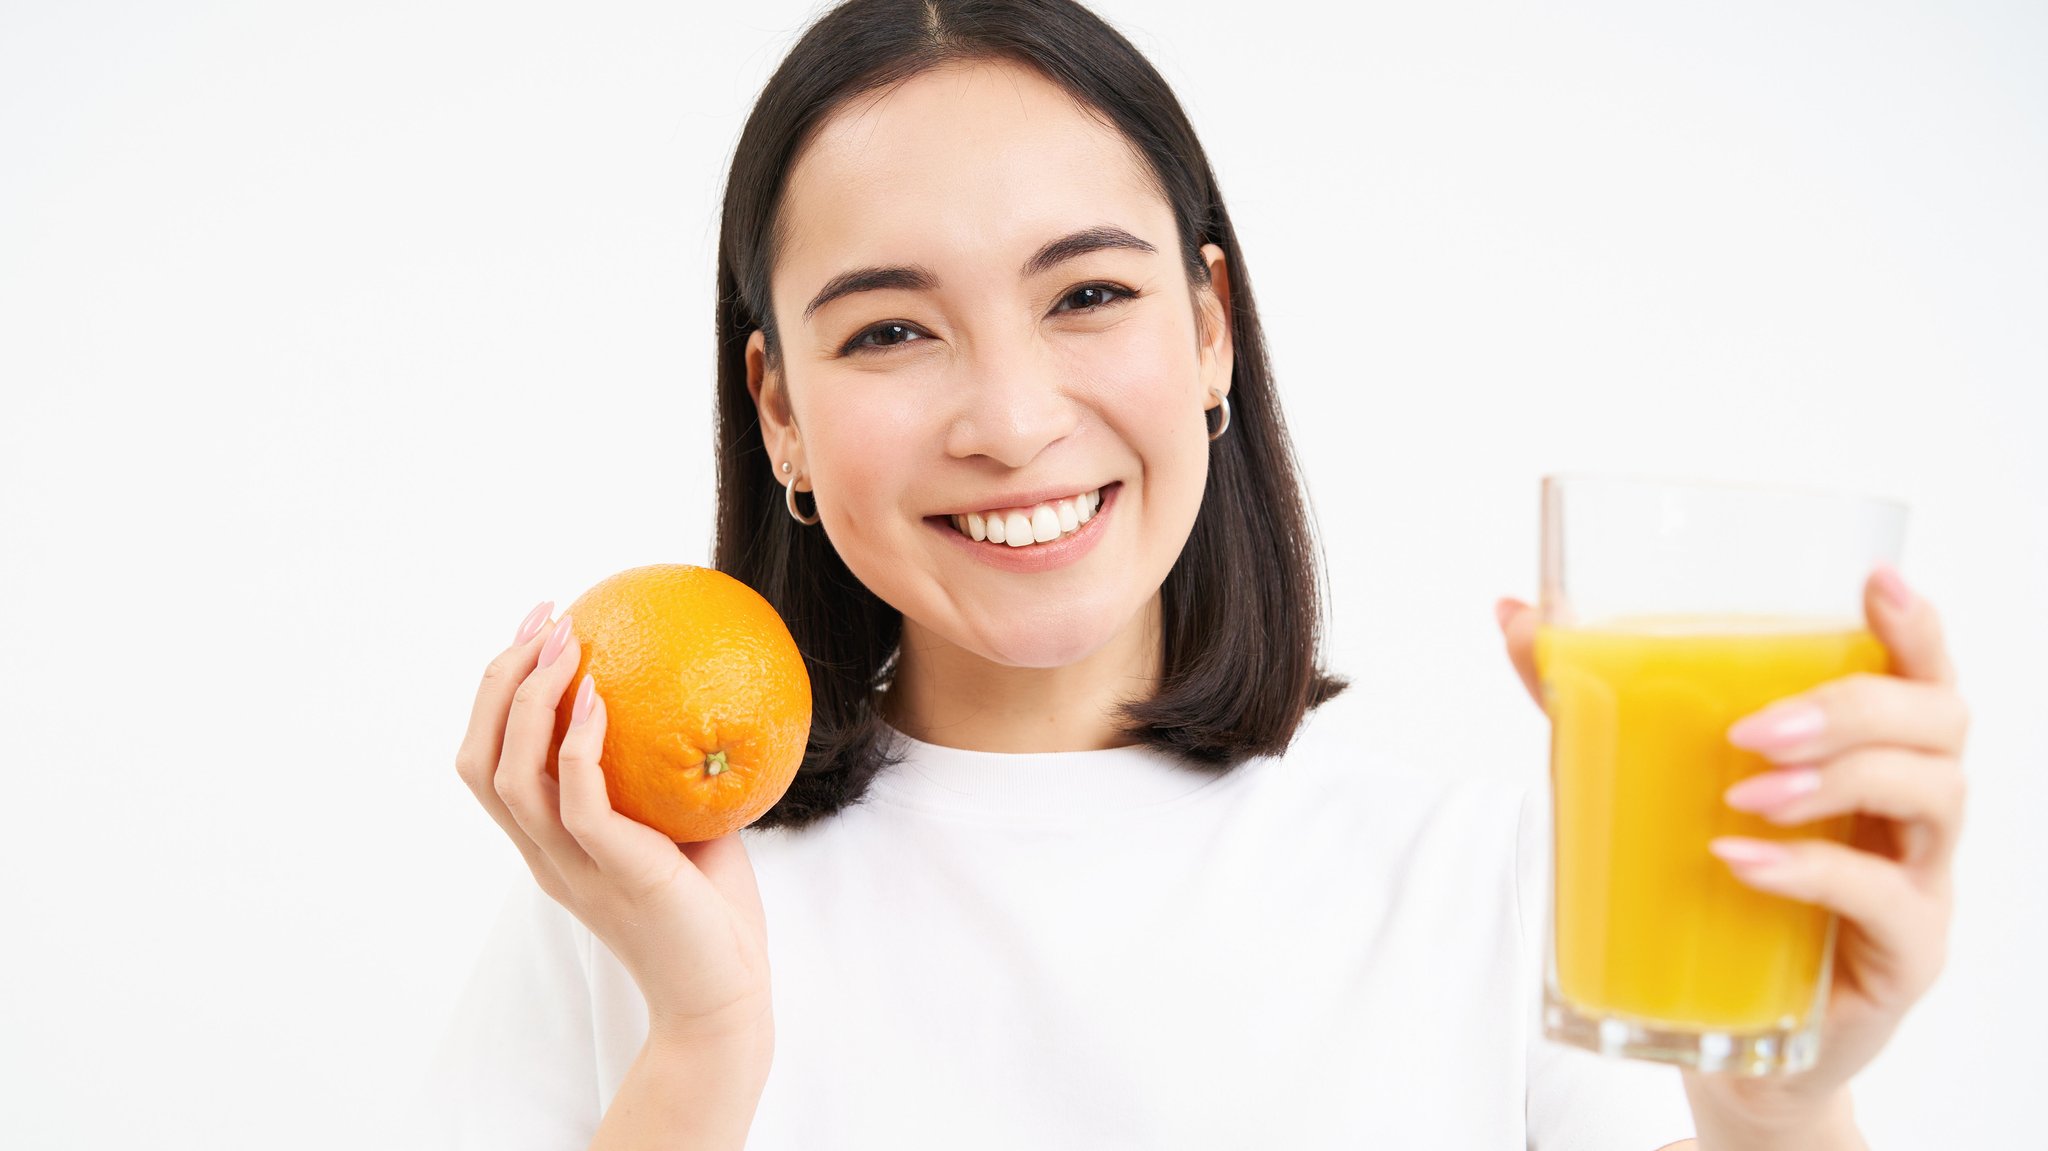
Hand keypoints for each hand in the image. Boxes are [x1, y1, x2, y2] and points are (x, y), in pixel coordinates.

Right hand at [454, 603, 774, 1049]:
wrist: (724, 999)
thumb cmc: (711, 915)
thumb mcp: (682, 828)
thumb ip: (668, 774)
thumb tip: (696, 696)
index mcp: (549, 845)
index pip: (490, 763)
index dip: (498, 694)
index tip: (538, 632)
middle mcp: (544, 855)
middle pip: (480, 760)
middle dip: (500, 680)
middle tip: (542, 618)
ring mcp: (571, 867)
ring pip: (510, 776)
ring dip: (530, 699)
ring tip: (565, 641)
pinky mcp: (613, 873)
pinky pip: (575, 801)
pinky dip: (576, 744)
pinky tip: (596, 696)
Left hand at [1495, 566, 1968, 1135]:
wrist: (1736, 1031)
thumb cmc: (1712, 884)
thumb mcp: (1649, 779)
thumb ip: (1589, 696)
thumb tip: (1514, 614)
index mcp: (1869, 750)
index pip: (1918, 671)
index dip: (1914, 625)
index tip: (1875, 582)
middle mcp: (1910, 806)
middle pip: (1938, 721)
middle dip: (1853, 708)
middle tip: (1753, 729)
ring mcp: (1918, 878)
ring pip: (1931, 797)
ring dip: (1838, 779)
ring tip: (1744, 792)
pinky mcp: (1904, 951)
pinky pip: (1886, 899)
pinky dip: (1814, 871)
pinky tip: (1744, 861)